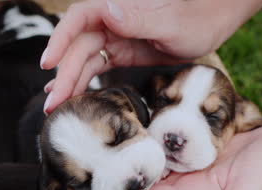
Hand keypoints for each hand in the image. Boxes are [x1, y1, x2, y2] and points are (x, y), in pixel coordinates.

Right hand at [41, 0, 261, 112]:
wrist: (213, 23)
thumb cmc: (196, 19)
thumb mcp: (170, 23)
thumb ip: (140, 19)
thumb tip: (108, 11)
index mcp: (118, 9)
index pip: (79, 19)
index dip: (60, 40)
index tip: (49, 63)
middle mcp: (112, 22)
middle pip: (79, 47)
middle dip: (64, 74)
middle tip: (53, 105)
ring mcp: (118, 38)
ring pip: (86, 60)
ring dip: (71, 82)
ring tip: (57, 108)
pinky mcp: (126, 52)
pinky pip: (101, 66)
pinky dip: (86, 81)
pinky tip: (75, 95)